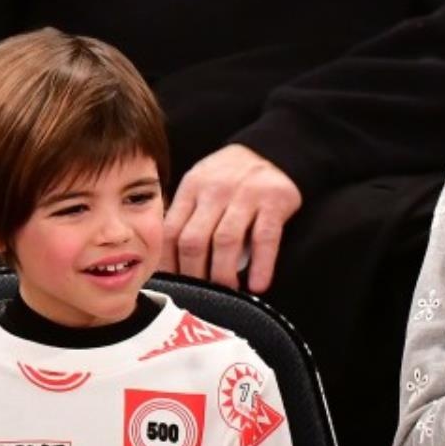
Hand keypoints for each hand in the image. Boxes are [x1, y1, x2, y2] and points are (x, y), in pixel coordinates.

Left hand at [163, 144, 303, 293]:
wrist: (273, 150)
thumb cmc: (232, 176)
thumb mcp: (202, 184)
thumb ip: (188, 213)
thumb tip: (171, 258)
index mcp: (192, 188)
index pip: (171, 231)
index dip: (169, 263)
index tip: (174, 285)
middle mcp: (215, 191)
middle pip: (194, 240)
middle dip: (194, 274)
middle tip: (201, 295)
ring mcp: (245, 195)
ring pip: (226, 241)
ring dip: (224, 274)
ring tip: (227, 293)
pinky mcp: (275, 201)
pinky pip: (266, 238)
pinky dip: (261, 265)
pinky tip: (258, 285)